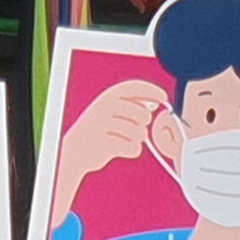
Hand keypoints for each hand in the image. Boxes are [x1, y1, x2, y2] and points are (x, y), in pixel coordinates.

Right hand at [46, 79, 172, 225]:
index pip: (134, 88)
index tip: (164, 97)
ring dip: (138, 138)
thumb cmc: (98, 130)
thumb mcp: (112, 111)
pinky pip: (132, 148)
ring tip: (129, 138)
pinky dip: (132, 150)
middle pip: (142, 114)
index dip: (151, 91)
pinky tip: (124, 148)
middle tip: (138, 125)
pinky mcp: (105, 145)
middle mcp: (105, 108)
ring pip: (139, 133)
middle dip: (144, 122)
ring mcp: (105, 126)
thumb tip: (153, 103)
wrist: (75, 151)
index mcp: (108, 97)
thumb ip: (132, 105)